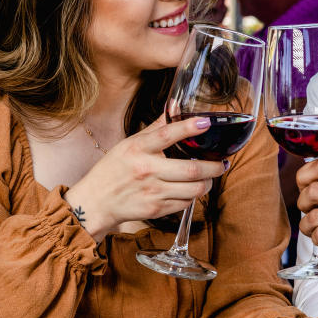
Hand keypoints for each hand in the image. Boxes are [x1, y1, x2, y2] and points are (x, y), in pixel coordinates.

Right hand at [63, 116, 227, 239]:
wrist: (95, 203)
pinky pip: (185, 203)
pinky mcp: (155, 210)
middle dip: (214, 167)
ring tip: (209, 177)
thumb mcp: (129, 144)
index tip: (206, 123)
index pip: (166, 135)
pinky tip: (191, 190)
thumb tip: (174, 107)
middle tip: (222, 163)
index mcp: (138, 149)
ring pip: (194, 190)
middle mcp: (146, 170)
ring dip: (208, 183)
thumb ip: (155, 128)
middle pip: (191, 170)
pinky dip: (192, 196)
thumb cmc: (112, 170)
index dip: (188, 127)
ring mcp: (152, 192)